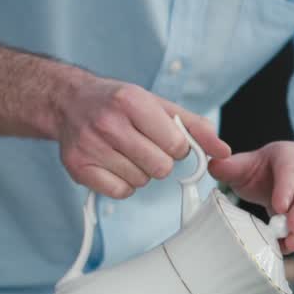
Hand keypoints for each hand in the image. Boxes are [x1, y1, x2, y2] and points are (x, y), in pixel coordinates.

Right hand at [57, 78, 230, 197]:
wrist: (69, 101)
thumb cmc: (120, 104)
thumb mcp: (159, 105)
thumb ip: (196, 127)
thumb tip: (224, 151)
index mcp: (131, 101)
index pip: (176, 145)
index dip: (177, 147)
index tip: (165, 139)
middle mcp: (108, 123)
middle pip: (160, 167)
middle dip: (160, 160)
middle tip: (145, 146)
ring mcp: (90, 146)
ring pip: (141, 181)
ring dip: (141, 171)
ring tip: (126, 152)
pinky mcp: (78, 167)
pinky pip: (120, 192)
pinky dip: (123, 184)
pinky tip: (114, 164)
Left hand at [207, 140, 293, 253]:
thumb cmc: (269, 171)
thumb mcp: (249, 163)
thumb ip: (231, 166)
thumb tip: (213, 166)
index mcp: (291, 157)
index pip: (291, 170)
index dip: (287, 189)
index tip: (279, 206)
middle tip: (292, 228)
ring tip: (292, 244)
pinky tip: (288, 247)